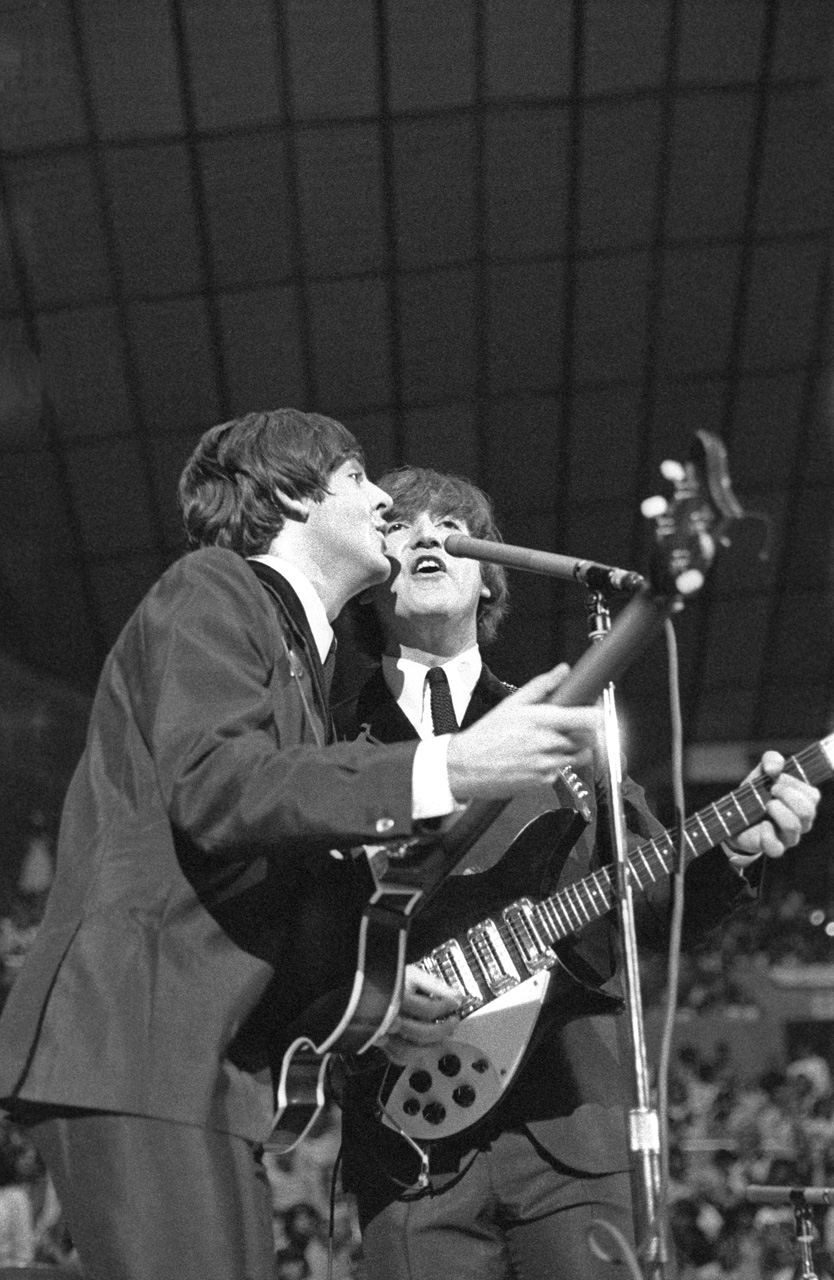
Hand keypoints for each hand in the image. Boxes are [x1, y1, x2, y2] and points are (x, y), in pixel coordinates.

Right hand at [374, 964, 461, 1064]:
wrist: (354, 985)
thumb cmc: (382, 976)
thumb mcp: (409, 972)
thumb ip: (433, 984)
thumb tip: (457, 996)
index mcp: (397, 997)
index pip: (429, 1009)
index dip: (446, 1007)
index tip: (455, 1002)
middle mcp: (389, 1016)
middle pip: (422, 1033)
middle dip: (442, 1030)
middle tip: (453, 1022)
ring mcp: (382, 1031)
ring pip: (409, 1050)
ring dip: (430, 1046)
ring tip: (441, 1038)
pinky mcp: (377, 1041)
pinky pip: (396, 1056)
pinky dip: (412, 1055)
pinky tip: (422, 1048)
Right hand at [446, 663, 602, 800]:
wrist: (466, 766)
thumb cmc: (486, 736)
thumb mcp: (512, 704)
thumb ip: (542, 686)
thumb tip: (562, 671)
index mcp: (542, 721)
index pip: (588, 718)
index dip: (598, 714)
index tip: (597, 710)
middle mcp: (548, 744)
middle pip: (588, 738)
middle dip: (584, 731)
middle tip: (570, 726)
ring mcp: (547, 765)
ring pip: (578, 756)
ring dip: (572, 748)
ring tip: (552, 741)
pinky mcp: (544, 781)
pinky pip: (562, 771)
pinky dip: (556, 764)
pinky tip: (538, 757)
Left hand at [724, 751, 819, 866]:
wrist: (735, 816)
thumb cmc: (756, 793)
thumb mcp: (762, 772)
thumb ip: (771, 759)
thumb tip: (774, 767)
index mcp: (804, 802)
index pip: (812, 795)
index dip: (793, 784)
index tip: (775, 778)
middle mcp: (802, 821)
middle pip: (807, 811)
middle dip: (787, 795)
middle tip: (771, 790)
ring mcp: (789, 837)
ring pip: (794, 826)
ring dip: (777, 810)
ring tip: (766, 805)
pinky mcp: (774, 848)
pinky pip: (776, 848)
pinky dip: (768, 835)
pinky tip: (762, 825)